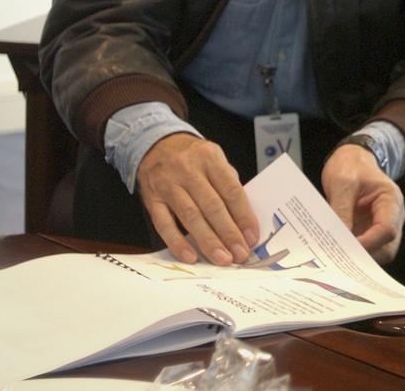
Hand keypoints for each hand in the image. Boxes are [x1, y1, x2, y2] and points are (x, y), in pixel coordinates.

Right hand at [136, 133, 258, 265]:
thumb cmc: (193, 158)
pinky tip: (190, 256)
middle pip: (212, 206)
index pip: (231, 191)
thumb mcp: (214, 159)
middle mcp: (188, 170)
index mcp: (210, 158)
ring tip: (222, 259)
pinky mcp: (152, 199)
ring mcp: (168, 184)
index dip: (243, 216)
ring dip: (208, 241)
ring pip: (190, 217)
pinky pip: (164, 224)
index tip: (252, 237)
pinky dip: (177, 242)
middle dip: (228, 233)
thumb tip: (244, 220)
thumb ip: (228, 184)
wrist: (156, 145)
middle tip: (240, 254)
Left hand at [322, 145, 404, 263]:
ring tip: (334, 256)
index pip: (387, 230)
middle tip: (338, 258)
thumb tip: (337, 239)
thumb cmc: (351, 166)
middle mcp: (392, 216)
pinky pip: (366, 249)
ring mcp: (381, 226)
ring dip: (358, 257)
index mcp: (391, 200)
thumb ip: (341, 209)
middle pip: (386, 248)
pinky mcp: (370, 232)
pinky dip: (352, 254)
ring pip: (377, 253)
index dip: (368, 243)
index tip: (345, 248)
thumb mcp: (342, 182)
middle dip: (364, 256)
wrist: (351, 160)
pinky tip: (335, 252)